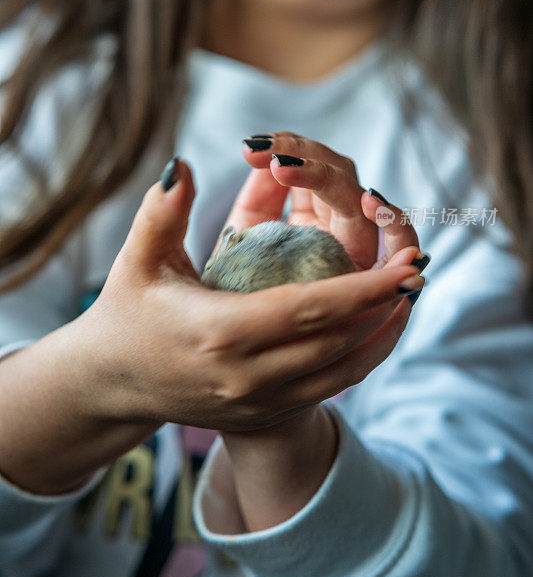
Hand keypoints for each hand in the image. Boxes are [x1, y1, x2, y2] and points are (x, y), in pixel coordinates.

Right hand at [81, 158, 423, 431]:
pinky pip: (330, 389)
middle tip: (417, 270)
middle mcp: (246, 375)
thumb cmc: (126, 314)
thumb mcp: (137, 260)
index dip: (362, 288)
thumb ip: (162, 211)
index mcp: (219, 333)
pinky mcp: (263, 412)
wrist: (112, 384)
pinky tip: (379, 330)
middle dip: (384, 305)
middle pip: (336, 340)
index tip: (403, 266)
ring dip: (381, 332)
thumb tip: (186, 163)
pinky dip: (363, 358)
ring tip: (407, 295)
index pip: (309, 310)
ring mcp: (258, 401)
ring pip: (341, 370)